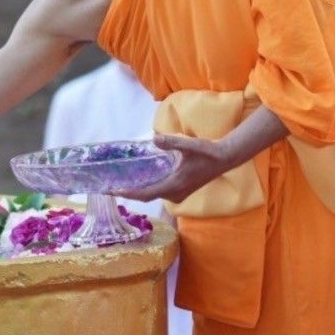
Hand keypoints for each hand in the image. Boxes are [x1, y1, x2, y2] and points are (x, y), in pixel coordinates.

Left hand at [116, 133, 239, 204]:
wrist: (225, 159)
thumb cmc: (207, 152)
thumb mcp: (189, 145)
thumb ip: (171, 142)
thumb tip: (153, 138)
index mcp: (174, 186)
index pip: (145, 194)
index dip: (128, 193)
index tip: (112, 191)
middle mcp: (175, 193)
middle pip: (146, 196)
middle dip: (128, 192)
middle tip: (109, 186)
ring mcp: (178, 194)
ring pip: (153, 195)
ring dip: (138, 190)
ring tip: (120, 182)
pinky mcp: (181, 190)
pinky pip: (160, 192)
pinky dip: (148, 188)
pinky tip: (140, 179)